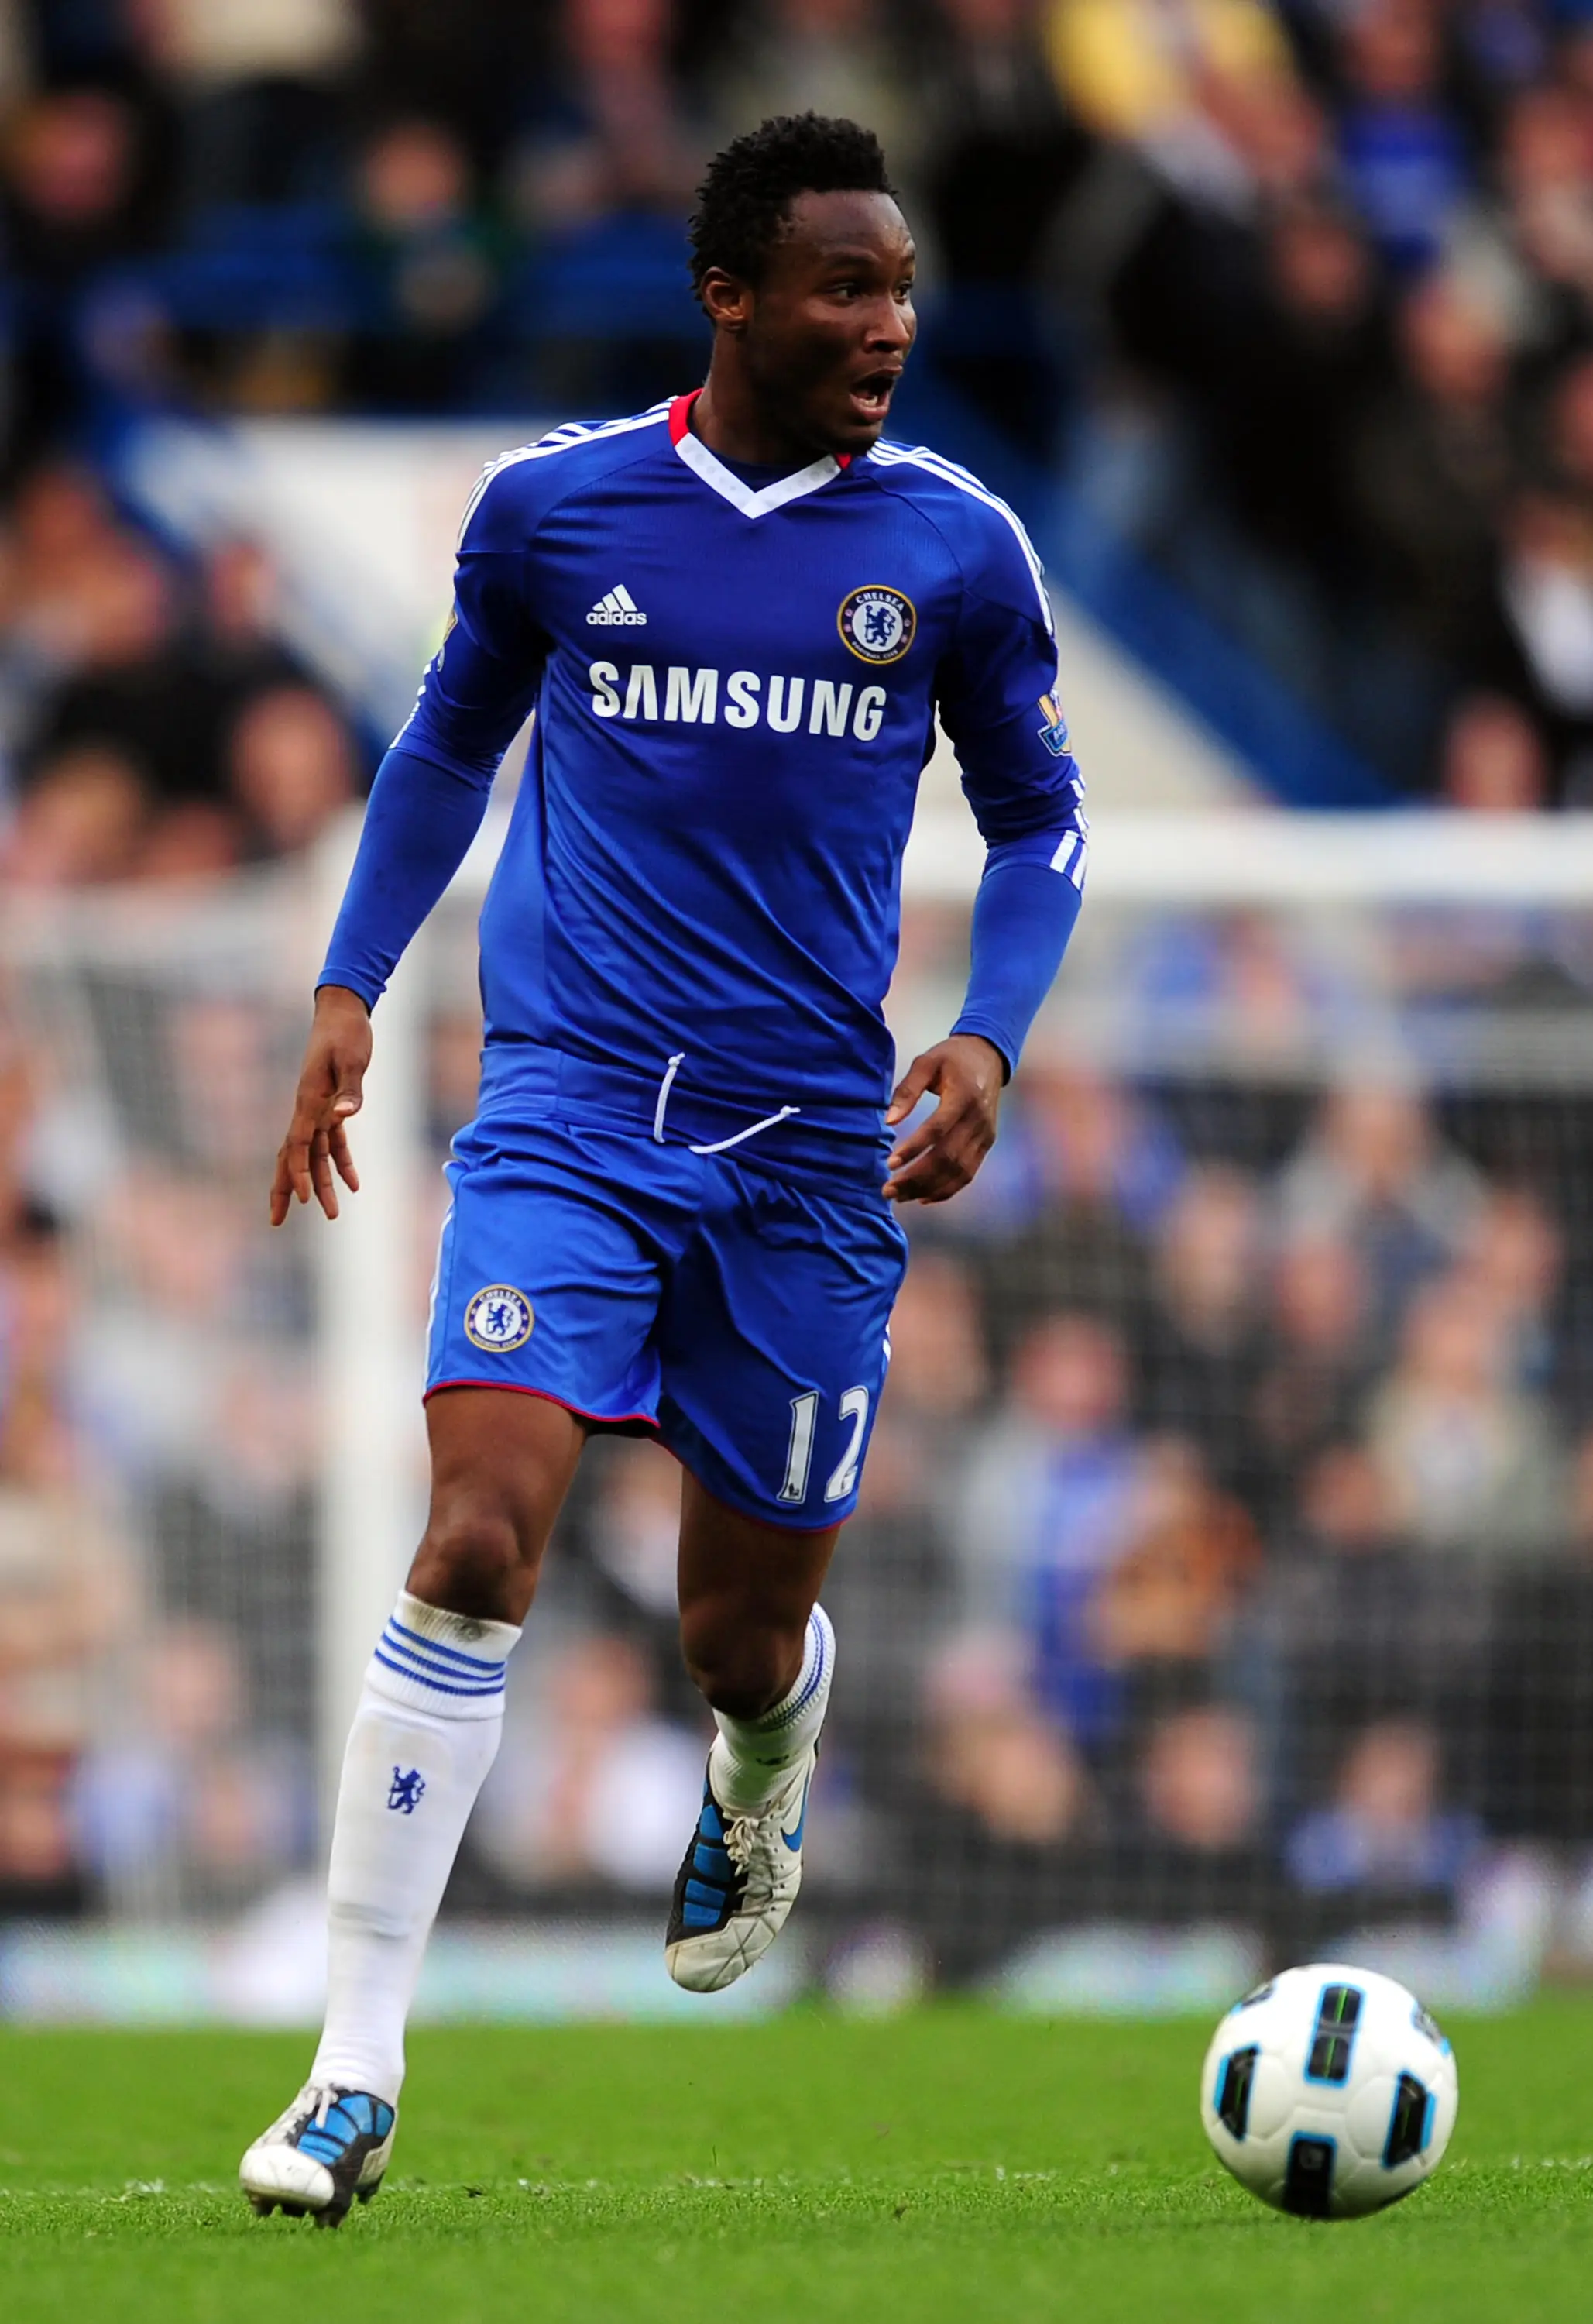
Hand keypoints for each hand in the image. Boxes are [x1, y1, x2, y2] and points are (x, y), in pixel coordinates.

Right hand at [269, 985, 371, 1224]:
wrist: (344, 1010)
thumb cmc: (347, 1032)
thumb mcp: (353, 1060)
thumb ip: (350, 1089)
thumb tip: (345, 1115)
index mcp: (309, 1100)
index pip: (298, 1145)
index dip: (299, 1173)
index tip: (302, 1199)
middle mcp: (308, 1108)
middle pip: (292, 1157)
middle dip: (284, 1189)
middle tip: (276, 1221)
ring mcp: (318, 1108)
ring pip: (313, 1155)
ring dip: (320, 1184)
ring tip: (331, 1215)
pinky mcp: (331, 1105)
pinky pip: (332, 1141)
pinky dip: (341, 1162)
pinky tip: (354, 1183)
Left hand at [883, 1033, 1004, 1204]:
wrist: (989, 1057)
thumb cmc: (952, 1058)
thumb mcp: (926, 1062)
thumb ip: (907, 1090)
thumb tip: (889, 1121)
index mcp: (964, 1096)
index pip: (938, 1129)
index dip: (914, 1149)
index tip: (890, 1163)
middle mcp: (978, 1120)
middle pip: (948, 1157)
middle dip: (917, 1178)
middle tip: (888, 1190)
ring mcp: (986, 1135)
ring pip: (958, 1171)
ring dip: (928, 1188)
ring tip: (900, 1196)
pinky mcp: (987, 1144)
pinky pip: (968, 1173)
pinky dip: (946, 1189)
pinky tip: (923, 1197)